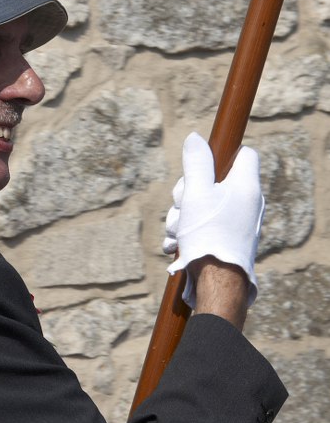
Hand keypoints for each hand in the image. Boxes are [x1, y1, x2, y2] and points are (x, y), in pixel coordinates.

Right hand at [163, 132, 263, 308]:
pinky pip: (203, 227)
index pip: (243, 154)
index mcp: (246, 186)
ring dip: (182, 217)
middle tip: (182, 205)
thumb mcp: (197, 192)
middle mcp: (246, 203)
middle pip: (213, 181)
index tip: (201, 164)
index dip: (220, 154)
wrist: (217, 285)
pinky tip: (176, 246)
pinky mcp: (226, 241)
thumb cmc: (209, 236)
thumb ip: (196, 162)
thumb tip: (195, 137)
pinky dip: (187, 233)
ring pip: (202, 206)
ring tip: (177, 233)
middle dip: (187, 193)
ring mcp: (237, 224)